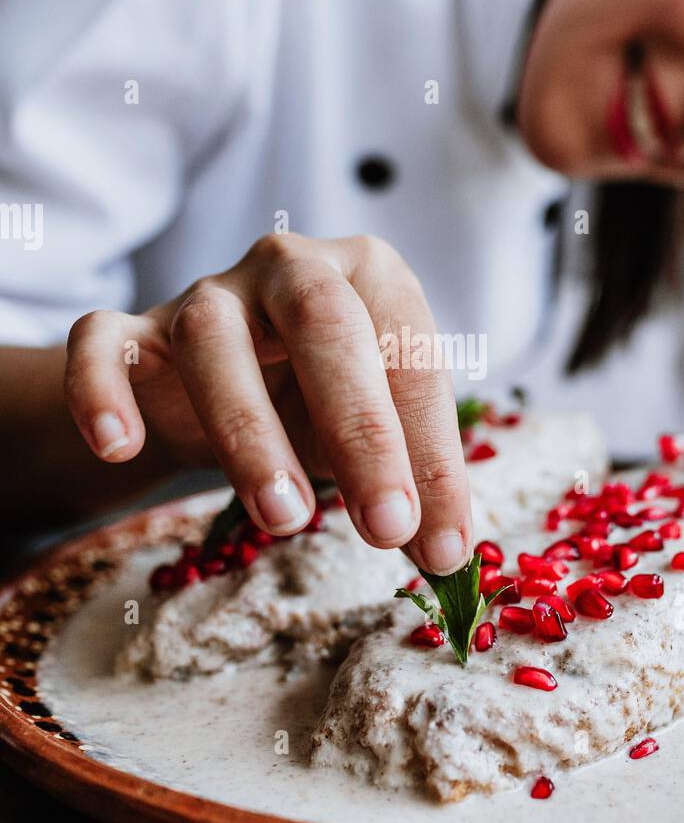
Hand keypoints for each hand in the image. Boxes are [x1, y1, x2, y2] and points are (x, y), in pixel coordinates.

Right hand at [64, 233, 472, 573]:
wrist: (230, 384)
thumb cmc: (322, 401)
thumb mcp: (376, 436)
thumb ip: (410, 483)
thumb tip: (442, 556)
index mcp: (373, 276)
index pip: (412, 360)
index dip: (431, 456)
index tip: (440, 545)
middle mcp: (292, 266)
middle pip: (325, 325)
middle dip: (360, 431)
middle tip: (385, 527)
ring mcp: (209, 292)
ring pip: (214, 340)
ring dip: (249, 431)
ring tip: (283, 518)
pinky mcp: (137, 329)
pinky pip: (101, 342)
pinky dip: (101, 389)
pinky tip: (116, 447)